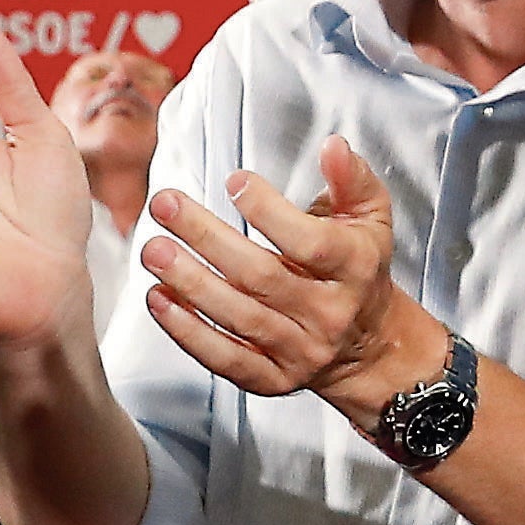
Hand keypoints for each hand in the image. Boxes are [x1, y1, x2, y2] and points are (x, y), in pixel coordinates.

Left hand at [136, 136, 437, 423]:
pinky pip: (226, 359)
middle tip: (165, 206)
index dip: (269, 212)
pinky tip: (160, 300)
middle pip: (262, 276)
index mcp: (356, 269)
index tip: (234, 183)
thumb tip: (333, 146)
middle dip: (207, 238)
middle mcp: (330, 312)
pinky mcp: (274, 378)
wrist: (371, 346)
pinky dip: (188, 332)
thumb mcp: (370, 220)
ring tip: (153, 250)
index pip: (310, 243)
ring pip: (239, 316)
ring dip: (189, 282)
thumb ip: (352, 180)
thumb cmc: (360, 271)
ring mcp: (301, 350)